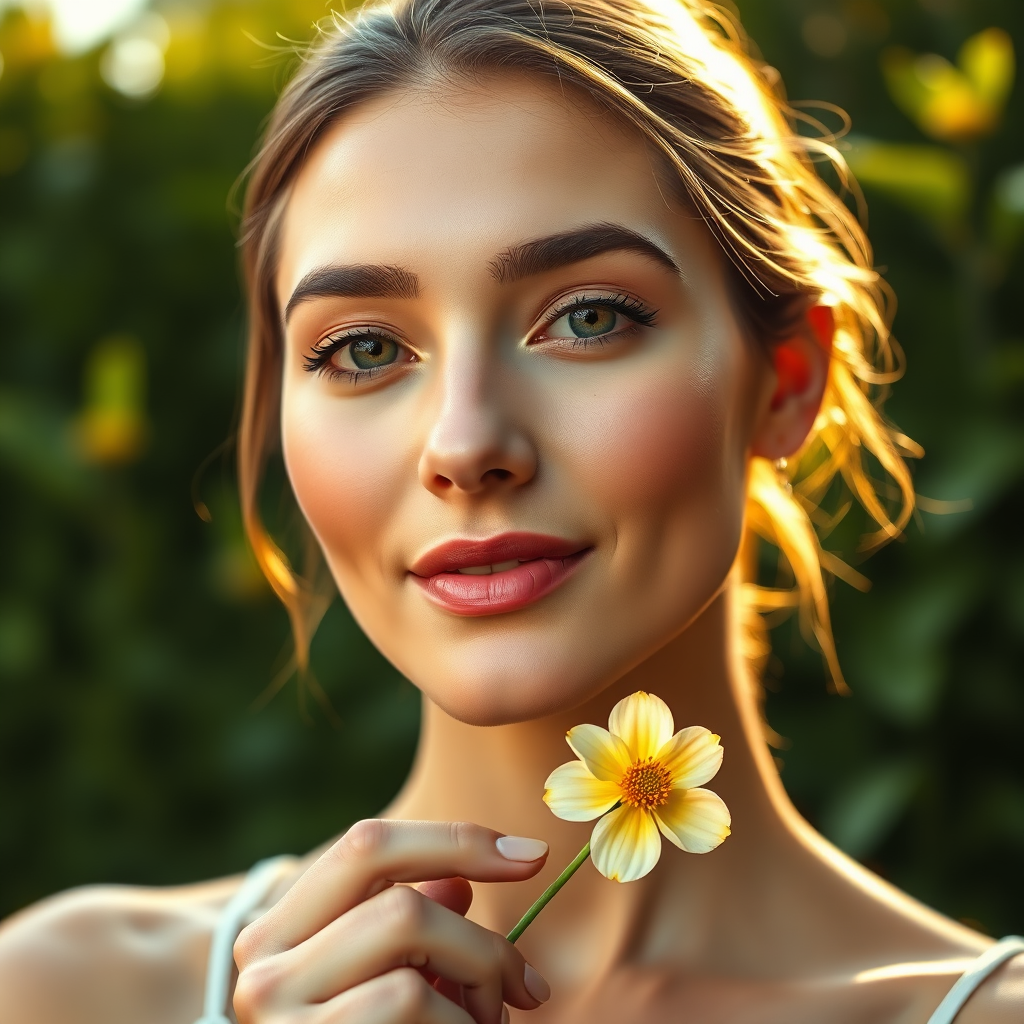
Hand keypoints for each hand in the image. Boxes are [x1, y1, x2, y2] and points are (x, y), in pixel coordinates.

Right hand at [233, 820, 551, 1023]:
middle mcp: (263, 969)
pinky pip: (413, 1004)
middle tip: (525, 987)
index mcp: (278, 928)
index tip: (532, 855)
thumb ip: (412, 926)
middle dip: (483, 946)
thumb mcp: (381, 978)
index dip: (457, 841)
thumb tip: (462, 883)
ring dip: (478, 989)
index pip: (369, 845)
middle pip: (403, 908)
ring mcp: (281, 1019)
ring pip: (413, 961)